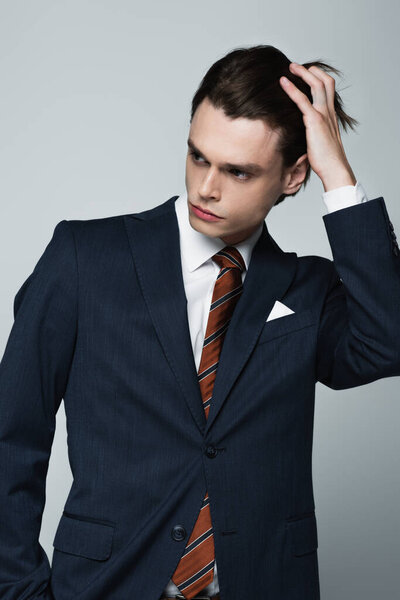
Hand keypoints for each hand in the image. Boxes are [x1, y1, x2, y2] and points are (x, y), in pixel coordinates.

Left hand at [280, 63, 356, 191]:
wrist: (334, 169)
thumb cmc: (326, 160)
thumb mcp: (319, 142)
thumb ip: (312, 133)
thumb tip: (301, 134)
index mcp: (331, 115)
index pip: (328, 89)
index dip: (318, 78)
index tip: (305, 74)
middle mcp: (328, 112)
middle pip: (324, 81)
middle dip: (311, 71)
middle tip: (295, 66)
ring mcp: (323, 115)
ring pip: (316, 85)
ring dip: (302, 73)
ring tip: (290, 67)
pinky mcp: (314, 121)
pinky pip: (302, 100)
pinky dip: (292, 89)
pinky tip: (283, 82)